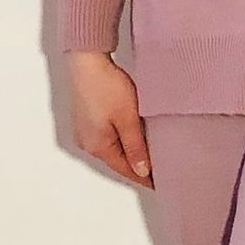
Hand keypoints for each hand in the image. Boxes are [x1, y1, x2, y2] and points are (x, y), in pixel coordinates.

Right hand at [65, 51, 153, 187]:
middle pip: (117, 161)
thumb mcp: (127, 119)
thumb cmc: (106, 86)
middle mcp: (88, 143)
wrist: (86, 61)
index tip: (160, 183)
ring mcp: (85, 131)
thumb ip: (135, 147)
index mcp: (98, 147)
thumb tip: (142, 171)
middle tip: (159, 170)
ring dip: (129, 152)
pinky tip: (132, 137)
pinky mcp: (86, 120)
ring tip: (149, 154)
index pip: (126, 170)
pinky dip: (120, 140)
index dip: (144, 178)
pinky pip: (106, 137)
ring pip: (112, 149)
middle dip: (137, 166)